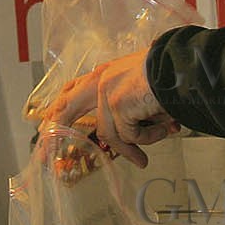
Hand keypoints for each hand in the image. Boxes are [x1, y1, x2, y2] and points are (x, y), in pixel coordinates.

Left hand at [39, 49, 178, 167]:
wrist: (183, 65)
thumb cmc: (171, 74)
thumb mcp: (143, 89)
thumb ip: (131, 108)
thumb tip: (135, 137)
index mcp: (107, 72)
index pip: (75, 89)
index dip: (61, 106)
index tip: (48, 122)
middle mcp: (102, 79)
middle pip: (68, 105)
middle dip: (54, 131)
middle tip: (42, 157)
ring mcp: (107, 92)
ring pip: (110, 133)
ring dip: (133, 146)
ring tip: (145, 159)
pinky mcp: (117, 105)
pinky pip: (129, 135)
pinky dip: (150, 137)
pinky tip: (167, 127)